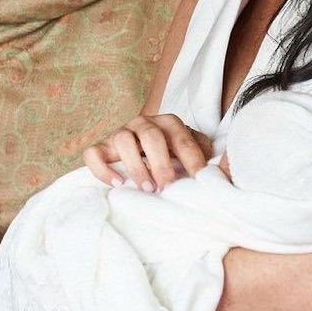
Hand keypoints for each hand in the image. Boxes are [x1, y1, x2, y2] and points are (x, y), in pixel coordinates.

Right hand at [83, 113, 211, 191]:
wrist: (141, 148)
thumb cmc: (172, 154)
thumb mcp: (190, 151)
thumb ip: (203, 154)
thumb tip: (218, 171)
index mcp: (168, 123)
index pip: (182, 139)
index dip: (191, 159)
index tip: (198, 181)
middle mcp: (143, 123)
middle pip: (150, 136)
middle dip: (160, 163)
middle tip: (166, 186)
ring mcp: (120, 133)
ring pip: (122, 140)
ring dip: (135, 165)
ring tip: (146, 188)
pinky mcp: (101, 146)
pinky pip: (93, 153)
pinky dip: (102, 169)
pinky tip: (117, 184)